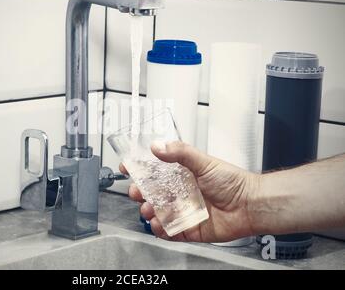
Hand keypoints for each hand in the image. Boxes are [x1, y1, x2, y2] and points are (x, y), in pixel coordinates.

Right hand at [121, 141, 260, 242]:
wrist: (250, 205)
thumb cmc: (232, 182)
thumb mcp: (203, 161)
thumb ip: (179, 153)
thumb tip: (158, 146)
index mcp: (181, 175)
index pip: (155, 171)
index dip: (140, 170)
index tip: (128, 168)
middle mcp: (180, 192)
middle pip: (151, 193)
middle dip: (140, 193)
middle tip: (137, 192)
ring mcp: (183, 211)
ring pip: (157, 212)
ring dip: (148, 211)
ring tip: (149, 209)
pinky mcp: (188, 228)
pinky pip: (169, 231)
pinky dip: (160, 229)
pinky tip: (159, 223)